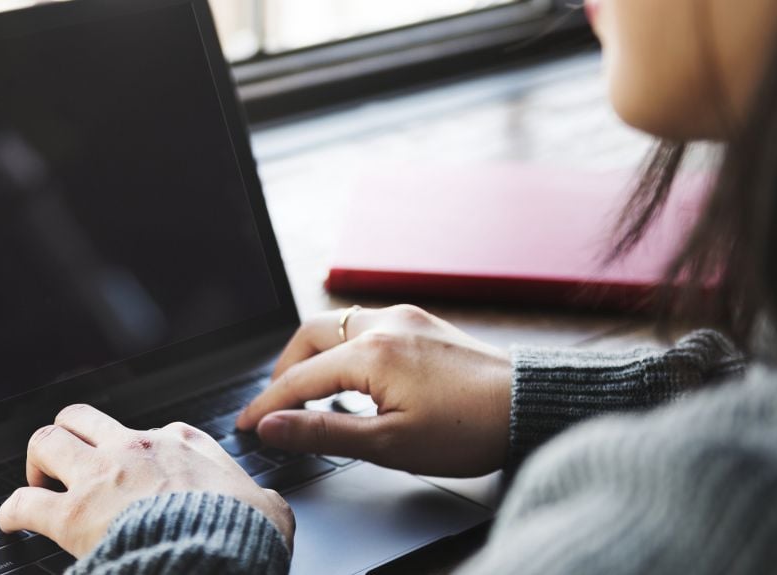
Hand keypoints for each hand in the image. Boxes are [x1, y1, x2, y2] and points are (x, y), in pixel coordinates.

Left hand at [0, 404, 294, 556]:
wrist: (217, 556)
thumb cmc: (242, 534)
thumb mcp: (268, 507)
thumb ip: (261, 499)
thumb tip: (269, 506)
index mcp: (183, 443)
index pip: (150, 431)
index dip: (136, 452)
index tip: (135, 472)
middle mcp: (136, 448)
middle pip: (82, 417)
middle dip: (69, 435)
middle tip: (67, 463)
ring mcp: (101, 476)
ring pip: (47, 440)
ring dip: (38, 460)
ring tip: (37, 481)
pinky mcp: (73, 513)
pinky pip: (24, 502)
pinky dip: (12, 510)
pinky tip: (11, 520)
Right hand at [235, 304, 511, 476]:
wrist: (530, 406)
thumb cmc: (469, 429)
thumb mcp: (388, 444)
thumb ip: (323, 431)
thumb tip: (273, 426)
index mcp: (372, 352)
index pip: (299, 378)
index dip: (268, 404)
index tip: (247, 425)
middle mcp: (384, 323)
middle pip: (310, 335)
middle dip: (286, 369)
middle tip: (276, 405)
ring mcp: (406, 318)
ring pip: (338, 325)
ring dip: (316, 355)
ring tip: (310, 393)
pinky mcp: (422, 323)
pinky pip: (366, 325)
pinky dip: (344, 348)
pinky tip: (352, 377)